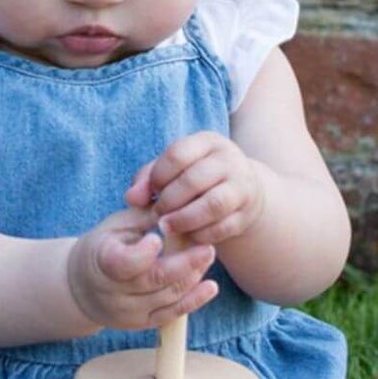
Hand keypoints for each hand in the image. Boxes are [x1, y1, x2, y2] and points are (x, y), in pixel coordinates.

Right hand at [66, 205, 217, 331]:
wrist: (83, 287)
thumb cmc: (105, 246)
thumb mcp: (116, 225)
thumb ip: (145, 217)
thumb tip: (178, 207)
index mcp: (101, 261)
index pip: (124, 262)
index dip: (145, 252)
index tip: (160, 236)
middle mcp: (113, 292)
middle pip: (154, 280)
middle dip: (185, 263)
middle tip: (207, 247)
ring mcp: (128, 312)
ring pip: (168, 297)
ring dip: (192, 276)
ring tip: (207, 256)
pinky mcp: (142, 323)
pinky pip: (171, 315)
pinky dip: (193, 301)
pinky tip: (210, 287)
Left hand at [124, 132, 265, 246]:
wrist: (242, 190)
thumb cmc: (196, 176)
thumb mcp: (174, 169)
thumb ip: (147, 179)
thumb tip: (131, 198)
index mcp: (208, 142)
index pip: (178, 154)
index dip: (158, 175)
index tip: (152, 191)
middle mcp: (229, 160)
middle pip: (194, 180)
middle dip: (169, 201)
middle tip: (156, 214)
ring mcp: (242, 187)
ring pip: (213, 205)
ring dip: (184, 220)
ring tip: (166, 228)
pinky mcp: (246, 213)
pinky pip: (223, 227)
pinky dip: (201, 235)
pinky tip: (188, 236)